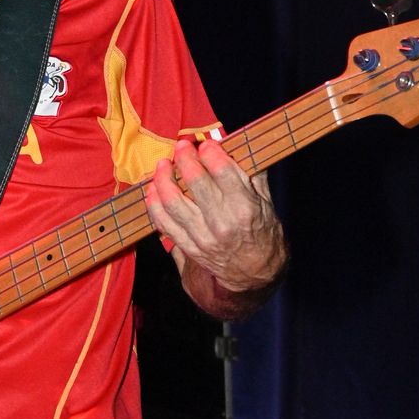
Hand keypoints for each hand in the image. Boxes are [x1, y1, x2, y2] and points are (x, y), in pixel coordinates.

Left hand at [146, 138, 286, 307]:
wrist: (255, 274)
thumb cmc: (263, 233)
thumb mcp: (266, 202)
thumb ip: (250, 174)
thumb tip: (235, 145)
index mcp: (244, 208)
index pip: (222, 172)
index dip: (210, 153)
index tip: (204, 144)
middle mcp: (222, 223)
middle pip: (195, 182)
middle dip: (185, 158)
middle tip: (181, 146)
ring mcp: (202, 237)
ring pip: (173, 202)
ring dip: (163, 179)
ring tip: (163, 165)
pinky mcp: (188, 247)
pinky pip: (164, 223)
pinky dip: (154, 205)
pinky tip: (152, 190)